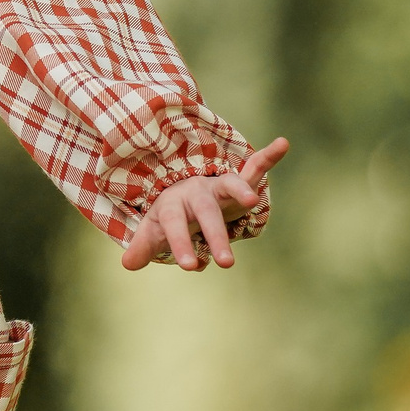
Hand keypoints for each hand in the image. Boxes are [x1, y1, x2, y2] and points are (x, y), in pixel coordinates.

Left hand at [121, 137, 289, 272]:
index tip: (189, 267)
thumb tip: (127, 264)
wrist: (184, 191)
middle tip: (227, 264)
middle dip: (215, 235)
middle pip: (206, 212)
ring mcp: (218, 185)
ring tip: (253, 201)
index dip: (180, 243)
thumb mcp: (155, 230)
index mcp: (174, 204)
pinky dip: (268, 156)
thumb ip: (143, 246)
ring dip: (241, 190)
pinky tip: (282, 143)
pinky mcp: (239, 181)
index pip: (175, 224)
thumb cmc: (171, 215)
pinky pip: (255, 166)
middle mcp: (196, 191)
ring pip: (230, 185)